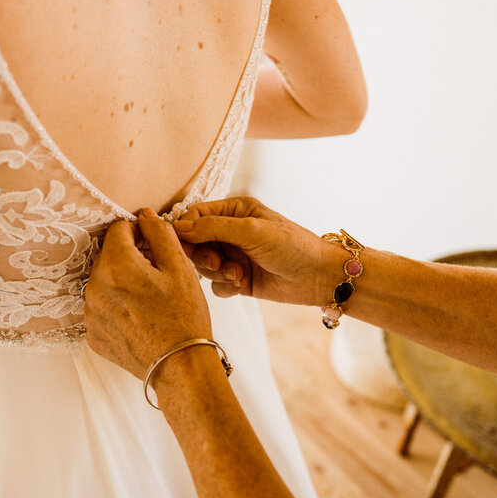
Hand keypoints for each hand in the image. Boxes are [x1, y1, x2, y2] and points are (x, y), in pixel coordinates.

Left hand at [84, 208, 213, 379]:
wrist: (179, 367)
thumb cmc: (184, 318)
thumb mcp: (179, 268)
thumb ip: (160, 233)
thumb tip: (145, 215)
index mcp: (115, 266)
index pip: (118, 229)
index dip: (139, 232)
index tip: (154, 245)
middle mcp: (94, 288)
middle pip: (109, 256)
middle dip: (131, 257)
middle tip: (157, 275)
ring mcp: (91, 314)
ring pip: (105, 282)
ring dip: (123, 282)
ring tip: (150, 299)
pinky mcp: (94, 334)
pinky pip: (102, 308)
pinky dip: (117, 306)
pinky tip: (140, 317)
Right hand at [172, 197, 341, 305]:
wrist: (318, 277)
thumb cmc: (292, 246)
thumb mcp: (251, 231)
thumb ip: (213, 227)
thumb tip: (178, 227)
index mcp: (235, 211)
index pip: (196, 215)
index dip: (185, 229)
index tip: (183, 242)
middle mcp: (232, 232)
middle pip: (195, 242)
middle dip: (201, 254)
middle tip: (215, 261)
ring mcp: (235, 256)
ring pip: (204, 265)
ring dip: (215, 272)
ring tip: (236, 274)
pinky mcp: (239, 279)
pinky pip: (216, 285)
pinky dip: (224, 286)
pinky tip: (241, 284)